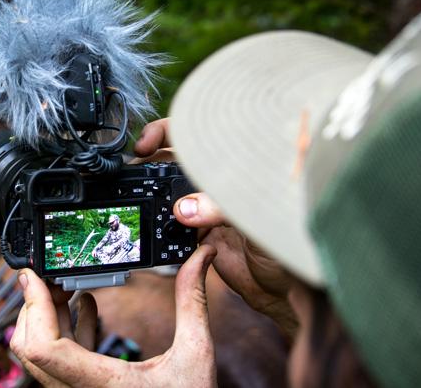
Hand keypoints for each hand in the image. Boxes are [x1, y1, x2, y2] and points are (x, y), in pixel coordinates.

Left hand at [11, 245, 217, 386]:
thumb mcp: (196, 354)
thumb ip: (193, 303)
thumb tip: (201, 258)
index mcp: (102, 384)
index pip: (43, 348)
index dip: (32, 306)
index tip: (34, 276)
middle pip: (30, 348)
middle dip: (35, 305)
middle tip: (51, 274)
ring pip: (40, 355)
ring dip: (48, 316)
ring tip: (67, 284)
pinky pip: (59, 361)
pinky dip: (66, 330)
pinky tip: (86, 304)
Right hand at [135, 118, 296, 336]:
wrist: (283, 288)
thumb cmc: (288, 243)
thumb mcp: (258, 217)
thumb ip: (221, 208)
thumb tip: (184, 208)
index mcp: (233, 167)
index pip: (196, 136)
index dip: (166, 132)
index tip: (145, 144)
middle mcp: (218, 182)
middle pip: (176, 159)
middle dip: (150, 159)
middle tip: (131, 169)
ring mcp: (206, 207)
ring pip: (170, 190)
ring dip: (152, 191)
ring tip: (134, 194)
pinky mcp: (198, 232)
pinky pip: (171, 221)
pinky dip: (158, 221)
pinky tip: (151, 222)